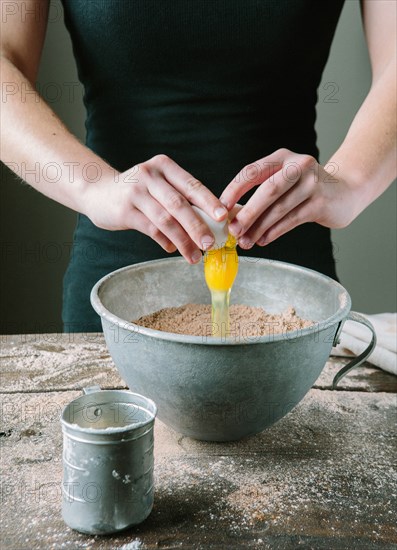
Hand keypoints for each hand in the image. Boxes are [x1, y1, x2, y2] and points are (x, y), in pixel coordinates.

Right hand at [82, 154, 227, 262]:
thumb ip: (181, 198)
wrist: (98, 192)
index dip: (209, 202)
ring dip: (183, 240)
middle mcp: (149, 175)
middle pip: (179, 204)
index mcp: (164, 166)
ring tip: (194, 255)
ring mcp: (135, 192)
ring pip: (165, 219)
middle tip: (211, 243)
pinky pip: (150, 229)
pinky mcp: (124, 210)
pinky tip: (173, 249)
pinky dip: (165, 241)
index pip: (192, 185)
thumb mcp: (159, 185)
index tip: (223, 218)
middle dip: (197, 226)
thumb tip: (213, 222)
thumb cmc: (138, 192)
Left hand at [220, 148, 358, 248]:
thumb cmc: (306, 189)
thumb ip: (261, 194)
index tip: (221, 207)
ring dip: (259, 228)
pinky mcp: (320, 202)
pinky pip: (292, 219)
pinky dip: (274, 232)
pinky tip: (263, 240)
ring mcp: (312, 183)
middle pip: (267, 190)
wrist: (345, 191)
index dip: (234, 190)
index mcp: (282, 157)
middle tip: (233, 230)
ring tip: (246, 241)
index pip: (252, 171)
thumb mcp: (284, 181)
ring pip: (279, 208)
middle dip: (248, 212)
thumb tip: (232, 218)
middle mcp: (298, 165)